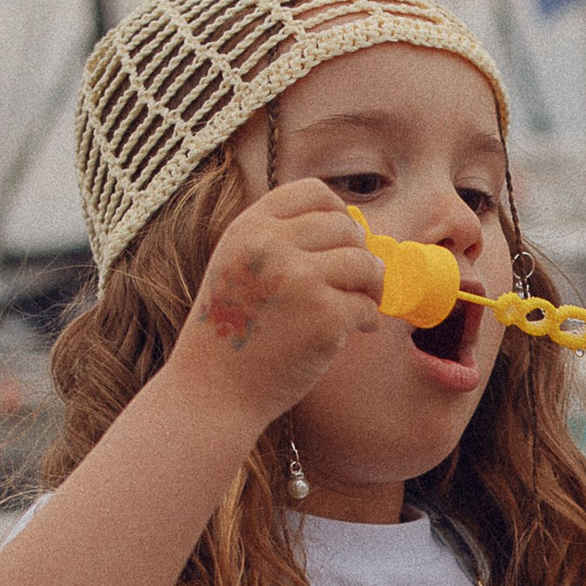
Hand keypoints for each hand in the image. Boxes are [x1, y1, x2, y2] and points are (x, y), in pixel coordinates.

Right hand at [170, 181, 386, 429]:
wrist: (212, 392)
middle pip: (347, 228)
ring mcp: (300, 279)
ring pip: (366, 264)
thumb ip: (277, 240)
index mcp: (249, 228)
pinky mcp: (325, 317)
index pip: (314, 192)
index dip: (339, 213)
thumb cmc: (231, 334)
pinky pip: (368, 307)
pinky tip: (353, 332)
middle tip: (356, 283)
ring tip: (360, 305)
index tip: (343, 241)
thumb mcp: (236, 266)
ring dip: (372, 286)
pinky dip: (367, 320)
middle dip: (360, 254)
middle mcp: (272, 246)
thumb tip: (351, 224)